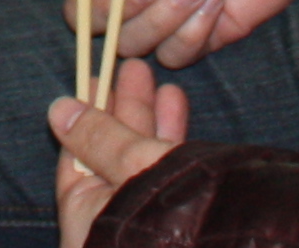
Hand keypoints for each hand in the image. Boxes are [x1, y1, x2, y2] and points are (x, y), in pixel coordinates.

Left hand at [53, 57, 189, 247]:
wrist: (238, 242)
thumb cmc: (169, 212)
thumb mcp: (131, 164)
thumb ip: (98, 136)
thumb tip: (59, 109)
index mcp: (86, 222)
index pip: (76, 162)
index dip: (86, 117)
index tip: (98, 81)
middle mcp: (111, 224)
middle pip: (110, 158)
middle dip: (123, 109)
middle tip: (131, 67)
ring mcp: (145, 222)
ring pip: (140, 161)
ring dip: (148, 117)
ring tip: (153, 75)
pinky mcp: (177, 217)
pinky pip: (164, 172)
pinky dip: (167, 137)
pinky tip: (174, 101)